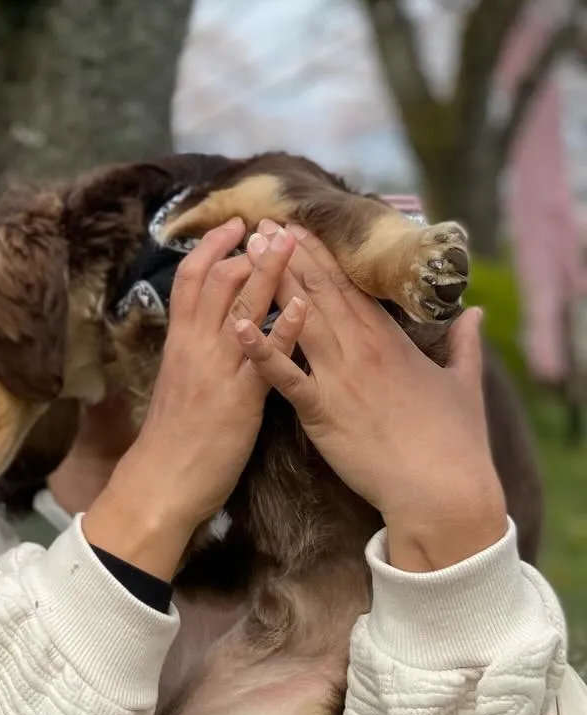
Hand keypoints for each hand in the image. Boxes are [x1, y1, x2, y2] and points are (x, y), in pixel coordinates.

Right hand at [83, 217, 303, 577]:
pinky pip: (265, 356)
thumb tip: (215, 326)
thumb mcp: (181, 380)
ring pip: (242, 307)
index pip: (192, 278)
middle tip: (272, 220)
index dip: (213, 247)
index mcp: (181, 340)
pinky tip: (304, 306)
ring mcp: (219, 368)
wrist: (163, 479)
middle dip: (246, 247)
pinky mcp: (240, 397)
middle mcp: (197, 345)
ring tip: (291, 241)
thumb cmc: (174, 435)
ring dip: (269, 271)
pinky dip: (284, 326)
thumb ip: (197, 349)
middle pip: (218, 280)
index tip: (235, 224)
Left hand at [234, 223, 507, 570]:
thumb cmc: (458, 443)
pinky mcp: (322, 411)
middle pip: (318, 292)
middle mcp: (361, 350)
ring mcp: (339, 378)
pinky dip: (260, 349)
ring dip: (271, 282)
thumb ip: (465, 343)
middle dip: (288, 255)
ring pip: (298, 318)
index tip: (299, 228)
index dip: (321, 255)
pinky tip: (237, 323)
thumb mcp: (466, 383)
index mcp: (390, 341)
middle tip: (261, 222)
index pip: (349, 287)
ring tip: (248, 249)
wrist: (444, 492)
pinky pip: (285, 376)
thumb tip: (476, 312)